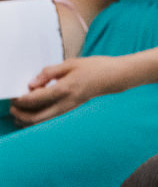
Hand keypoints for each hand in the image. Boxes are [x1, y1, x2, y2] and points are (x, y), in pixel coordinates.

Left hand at [11, 55, 131, 125]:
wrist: (115, 77)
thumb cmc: (96, 68)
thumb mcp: (70, 64)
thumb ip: (48, 73)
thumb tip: (31, 83)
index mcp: (64, 89)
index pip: (34, 99)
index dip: (20, 98)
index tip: (15, 93)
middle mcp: (65, 103)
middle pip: (35, 118)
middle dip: (20, 114)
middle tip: (13, 106)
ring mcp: (69, 109)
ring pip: (42, 122)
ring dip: (27, 119)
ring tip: (20, 111)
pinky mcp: (71, 110)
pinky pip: (50, 119)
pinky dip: (38, 118)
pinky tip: (34, 111)